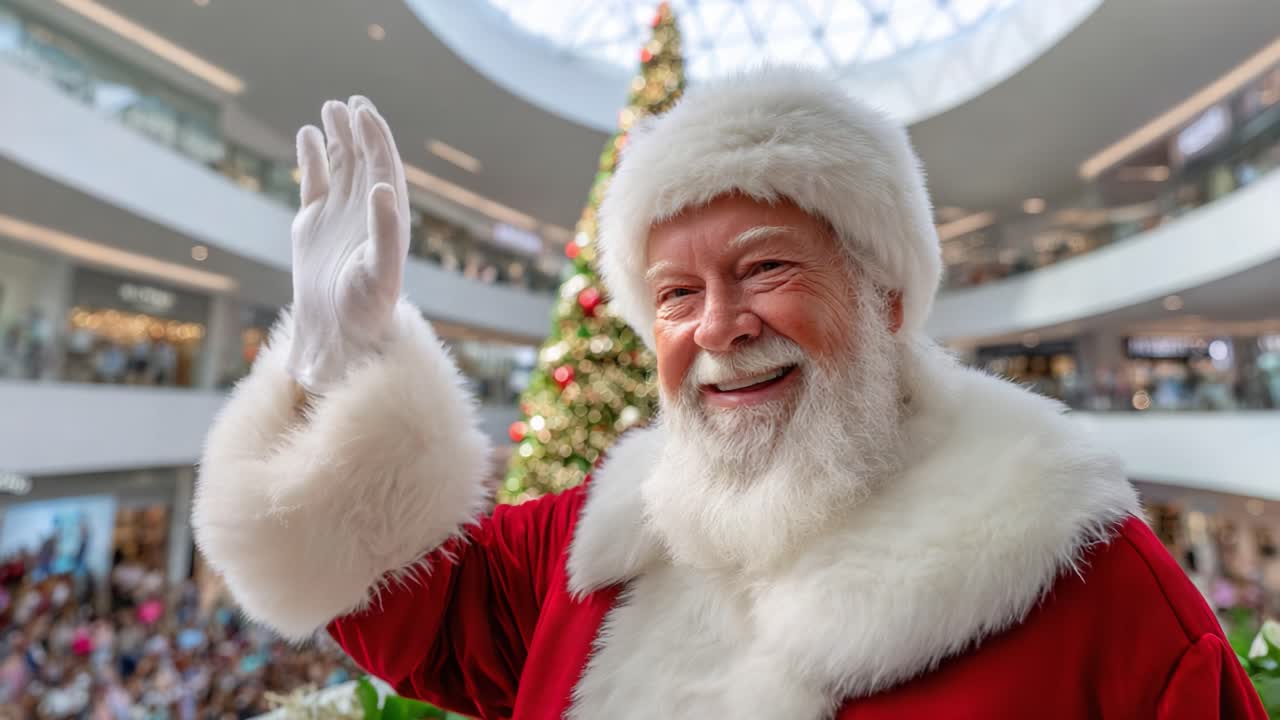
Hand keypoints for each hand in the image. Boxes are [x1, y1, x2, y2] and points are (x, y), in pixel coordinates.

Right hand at [286, 96, 410, 392]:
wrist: (339, 335)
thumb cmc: (368, 308)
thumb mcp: (381, 270)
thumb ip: (386, 229)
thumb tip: (385, 186)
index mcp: (390, 219)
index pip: (385, 168)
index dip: (377, 138)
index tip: (364, 111)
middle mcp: (367, 213)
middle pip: (365, 161)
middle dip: (360, 131)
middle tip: (350, 103)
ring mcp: (340, 217)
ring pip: (341, 168)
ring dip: (338, 138)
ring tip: (331, 108)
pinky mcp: (314, 226)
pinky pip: (315, 183)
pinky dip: (312, 159)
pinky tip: (308, 134)